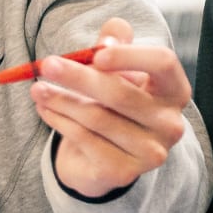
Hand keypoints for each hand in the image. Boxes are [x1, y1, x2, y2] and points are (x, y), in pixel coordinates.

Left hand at [34, 17, 194, 198]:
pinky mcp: (124, 172)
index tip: (96, 52)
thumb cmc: (115, 101)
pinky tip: (45, 109)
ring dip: (61, 100)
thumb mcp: (117, 68)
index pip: (163, 62)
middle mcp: (170, 123)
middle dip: (78, 77)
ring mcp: (150, 152)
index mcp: (175, 90)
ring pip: (97, 118)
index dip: (129, 55)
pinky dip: (59, 121)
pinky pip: (84, 140)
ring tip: (37, 89)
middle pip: (122, 93)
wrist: (107, 155)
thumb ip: (114, 43)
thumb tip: (106, 40)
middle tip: (46, 64)